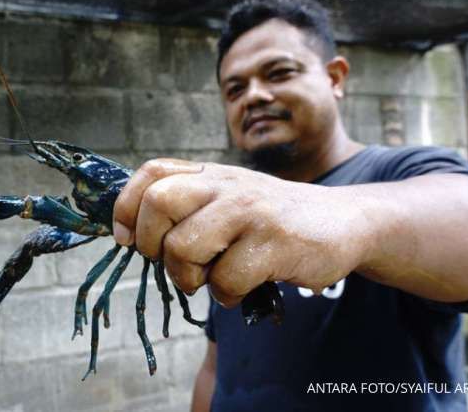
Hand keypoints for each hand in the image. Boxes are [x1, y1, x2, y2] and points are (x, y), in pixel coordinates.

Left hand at [113, 159, 372, 306]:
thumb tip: (131, 236)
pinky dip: (226, 295)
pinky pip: (225, 280)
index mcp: (210, 173)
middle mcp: (226, 184)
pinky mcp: (274, 241)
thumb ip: (189, 206)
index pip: (151, 172)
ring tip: (209, 279)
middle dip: (152, 244)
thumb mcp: (229, 198)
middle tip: (172, 261)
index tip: (126, 237)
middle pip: (158, 204)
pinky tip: (242, 287)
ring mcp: (250, 211)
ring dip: (188, 277)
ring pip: (184, 248)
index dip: (126, 206)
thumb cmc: (271, 218)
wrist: (342, 221)